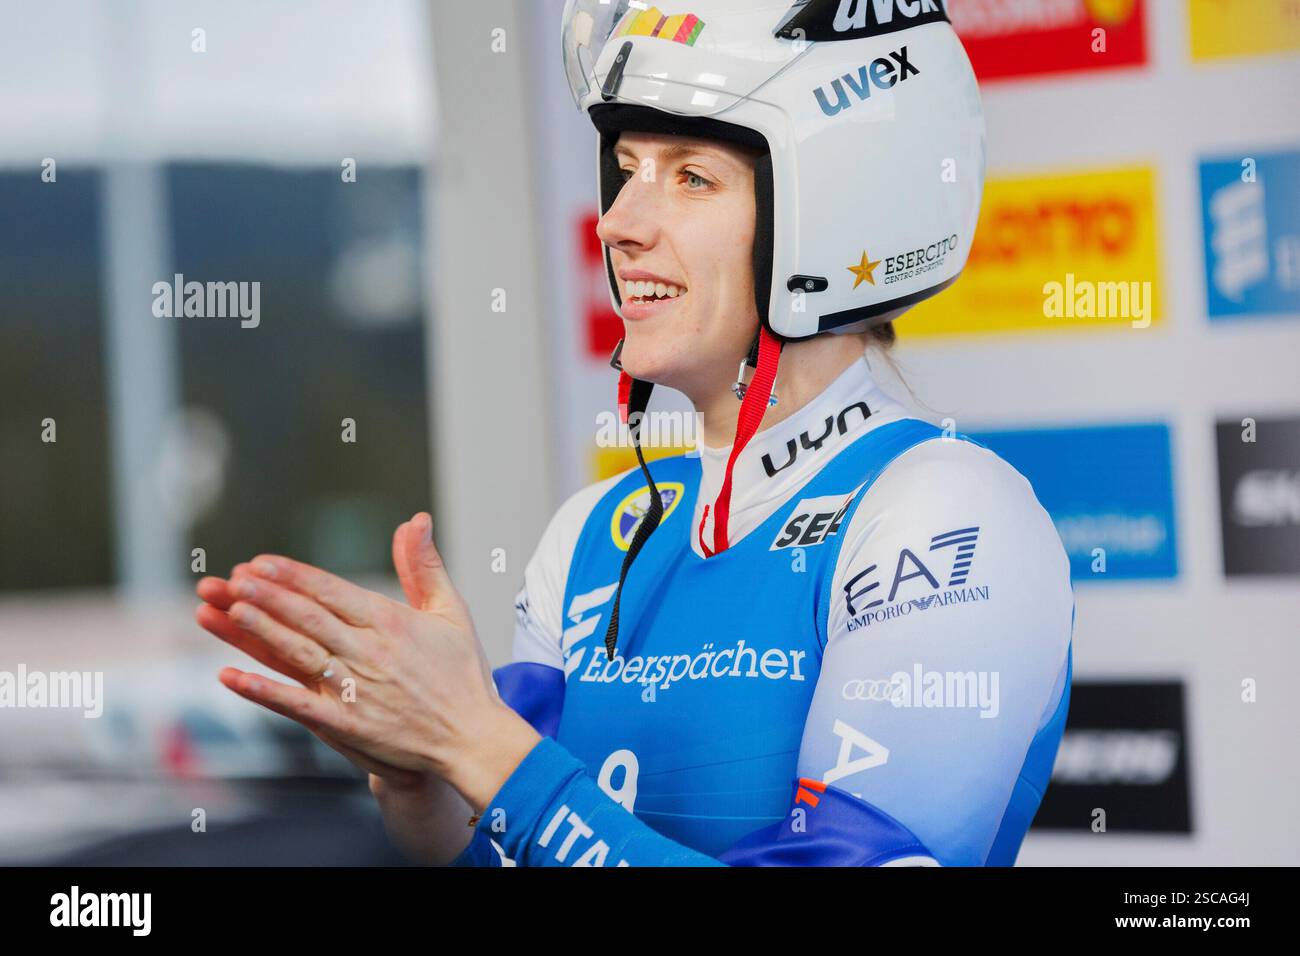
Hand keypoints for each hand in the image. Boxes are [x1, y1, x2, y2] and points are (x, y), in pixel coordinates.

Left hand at [194, 513, 538, 803]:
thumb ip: (424, 566)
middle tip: (234, 577)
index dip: (295, 576)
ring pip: (300, 653)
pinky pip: (297, 705)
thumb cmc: (464, 674)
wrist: (473, 738)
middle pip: (309, 617)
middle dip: (268, 596)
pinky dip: (263, 691)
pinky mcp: (348, 724)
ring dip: (262, 631)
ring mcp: (356, 688)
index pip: (333, 592)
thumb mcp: (451, 611)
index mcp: (392, 622)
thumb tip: (416, 520)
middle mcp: (370, 652)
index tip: (261, 562)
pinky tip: (231, 677)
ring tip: (229, 610)